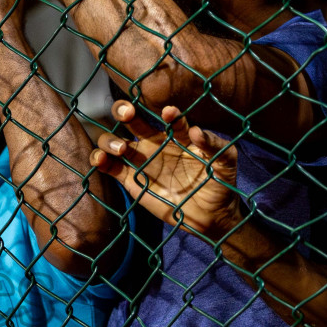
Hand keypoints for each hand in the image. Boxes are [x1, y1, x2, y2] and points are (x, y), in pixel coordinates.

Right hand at [91, 100, 243, 238]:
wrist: (211, 216)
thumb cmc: (220, 184)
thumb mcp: (226, 163)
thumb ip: (215, 145)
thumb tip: (195, 131)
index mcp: (177, 135)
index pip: (168, 117)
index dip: (167, 113)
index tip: (169, 113)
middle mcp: (155, 143)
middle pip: (132, 120)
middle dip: (125, 111)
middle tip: (127, 114)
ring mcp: (140, 161)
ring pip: (115, 141)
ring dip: (111, 139)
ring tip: (122, 149)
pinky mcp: (130, 180)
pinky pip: (109, 167)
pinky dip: (99, 161)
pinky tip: (101, 161)